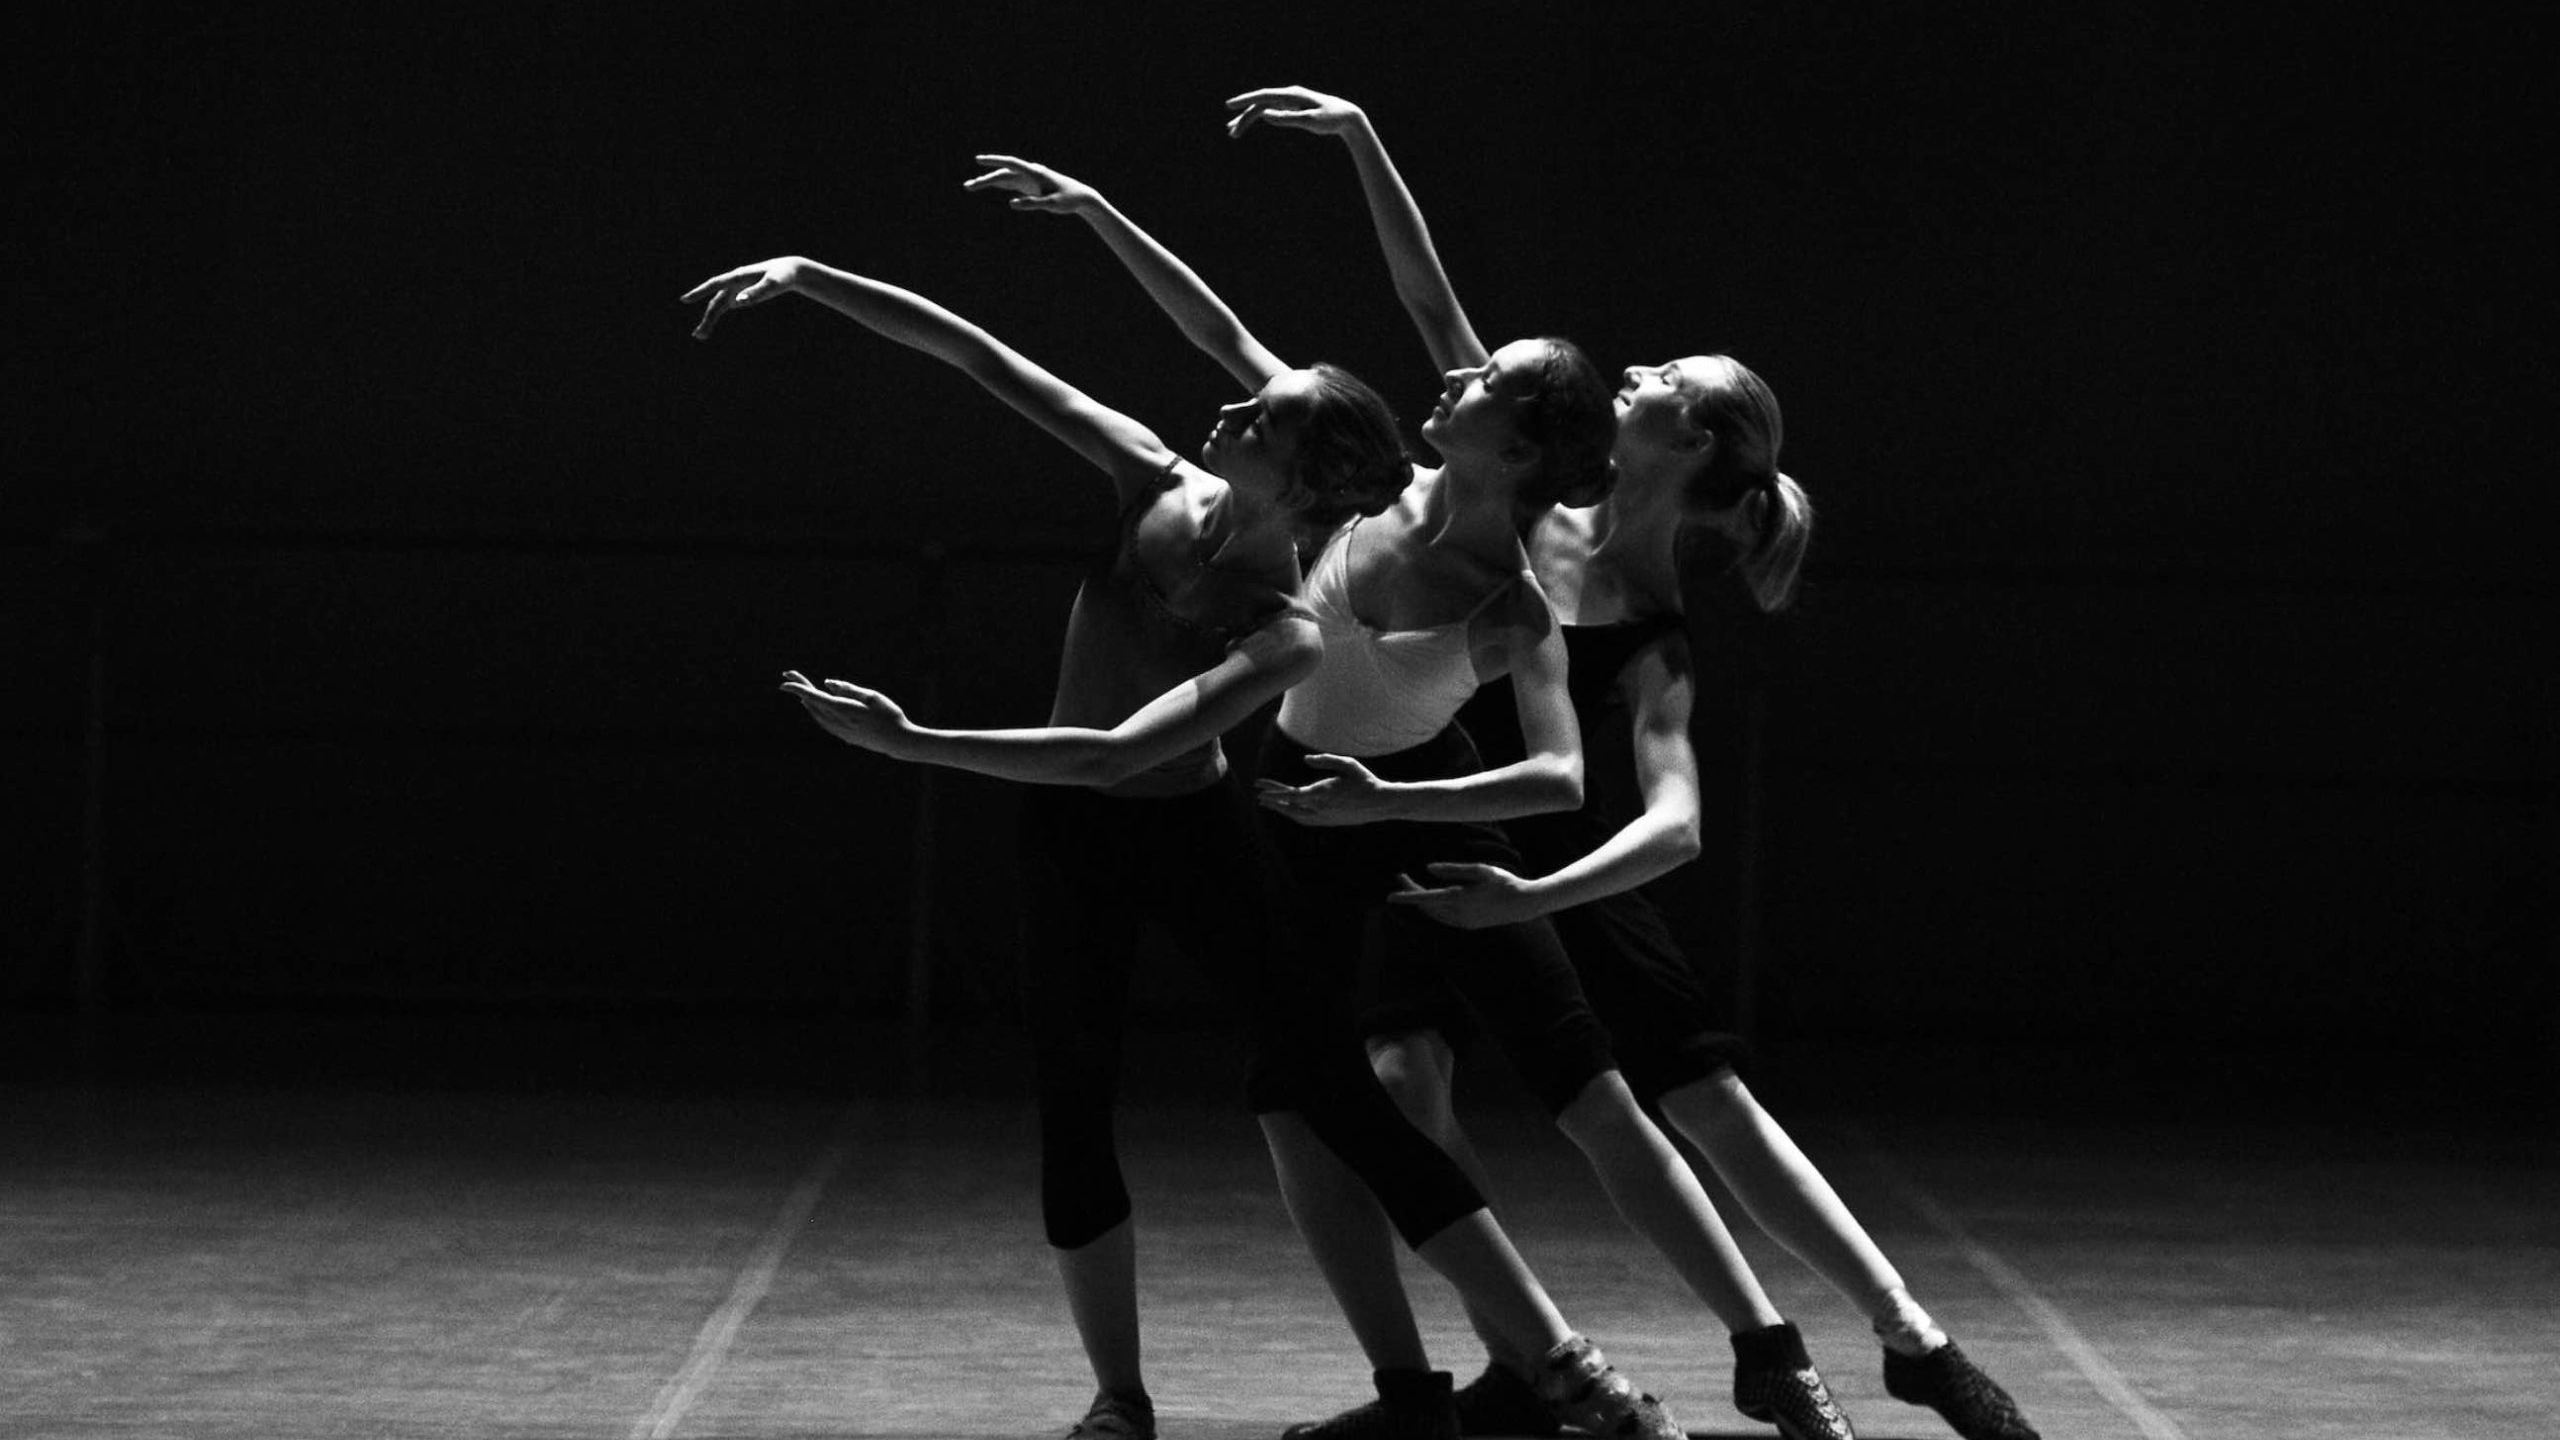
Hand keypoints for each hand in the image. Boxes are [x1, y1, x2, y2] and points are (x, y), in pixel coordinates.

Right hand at [681, 258, 808, 339]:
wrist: (789, 271)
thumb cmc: (781, 276)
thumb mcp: (773, 284)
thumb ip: (756, 292)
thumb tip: (737, 302)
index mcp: (738, 276)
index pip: (715, 284)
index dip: (699, 292)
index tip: (685, 299)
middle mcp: (733, 282)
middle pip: (715, 302)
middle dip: (706, 318)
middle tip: (697, 335)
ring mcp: (736, 289)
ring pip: (718, 306)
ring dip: (709, 320)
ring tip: (701, 336)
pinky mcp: (740, 295)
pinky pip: (724, 307)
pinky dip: (717, 316)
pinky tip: (709, 328)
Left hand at [780, 670, 913, 754]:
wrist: (898, 742)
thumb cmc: (889, 715)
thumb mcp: (871, 696)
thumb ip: (847, 689)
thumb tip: (827, 684)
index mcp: (844, 710)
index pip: (815, 697)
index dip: (799, 688)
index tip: (784, 681)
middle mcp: (837, 722)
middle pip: (812, 703)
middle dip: (800, 689)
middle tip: (790, 674)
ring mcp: (840, 731)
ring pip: (816, 714)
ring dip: (807, 700)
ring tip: (800, 687)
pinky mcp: (844, 736)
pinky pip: (823, 721)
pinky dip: (815, 710)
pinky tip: (814, 705)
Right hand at [963, 154, 1102, 216]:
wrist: (1082, 197)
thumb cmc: (1068, 200)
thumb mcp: (1051, 205)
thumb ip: (1032, 203)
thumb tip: (1011, 203)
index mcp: (1035, 173)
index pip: (1010, 164)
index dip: (993, 161)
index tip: (978, 160)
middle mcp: (1030, 172)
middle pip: (1003, 173)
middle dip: (984, 179)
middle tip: (967, 186)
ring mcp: (1030, 178)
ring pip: (1005, 177)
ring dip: (988, 181)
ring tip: (971, 186)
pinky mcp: (1031, 184)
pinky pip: (1011, 182)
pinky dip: (998, 184)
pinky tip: (989, 185)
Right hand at [1225, 86, 1364, 139]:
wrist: (1347, 116)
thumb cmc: (1331, 118)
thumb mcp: (1310, 121)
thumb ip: (1287, 118)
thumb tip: (1265, 115)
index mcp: (1292, 95)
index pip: (1263, 96)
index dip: (1245, 100)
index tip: (1230, 105)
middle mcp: (1288, 95)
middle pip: (1260, 104)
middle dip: (1244, 118)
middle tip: (1231, 132)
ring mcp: (1289, 101)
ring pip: (1263, 108)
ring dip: (1248, 119)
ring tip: (1233, 132)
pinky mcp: (1292, 107)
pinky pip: (1271, 112)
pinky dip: (1259, 118)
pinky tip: (1249, 124)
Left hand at [1253, 753, 1402, 825]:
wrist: (1380, 803)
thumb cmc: (1364, 780)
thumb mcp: (1347, 764)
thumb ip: (1325, 760)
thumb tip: (1305, 760)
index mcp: (1322, 793)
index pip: (1290, 795)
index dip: (1273, 793)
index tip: (1260, 790)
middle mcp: (1320, 809)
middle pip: (1289, 807)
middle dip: (1273, 801)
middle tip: (1259, 797)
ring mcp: (1325, 818)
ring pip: (1296, 816)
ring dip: (1282, 810)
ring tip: (1270, 804)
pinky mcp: (1330, 823)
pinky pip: (1306, 821)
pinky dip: (1295, 815)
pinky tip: (1291, 811)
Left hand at [1386, 862, 1545, 929]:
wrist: (1523, 905)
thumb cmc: (1503, 882)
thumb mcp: (1479, 870)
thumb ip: (1453, 869)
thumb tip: (1428, 869)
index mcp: (1459, 898)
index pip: (1425, 899)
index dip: (1406, 896)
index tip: (1389, 896)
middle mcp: (1458, 914)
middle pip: (1426, 906)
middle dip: (1411, 892)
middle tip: (1401, 876)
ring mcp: (1462, 923)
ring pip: (1433, 914)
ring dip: (1421, 901)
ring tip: (1411, 885)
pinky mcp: (1467, 926)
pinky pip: (1443, 918)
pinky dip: (1432, 908)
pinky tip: (1429, 899)